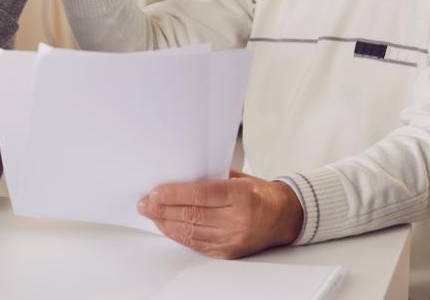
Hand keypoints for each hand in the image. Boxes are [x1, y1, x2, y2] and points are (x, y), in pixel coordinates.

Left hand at [136, 171, 303, 258]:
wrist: (284, 217)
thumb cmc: (259, 193)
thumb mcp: (239, 178)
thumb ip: (210, 178)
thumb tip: (177, 177)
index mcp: (242, 196)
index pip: (200, 194)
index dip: (174, 194)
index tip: (154, 192)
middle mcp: (239, 220)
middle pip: (192, 215)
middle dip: (163, 210)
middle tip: (144, 204)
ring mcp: (233, 239)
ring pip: (191, 232)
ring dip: (166, 223)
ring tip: (151, 214)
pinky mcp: (229, 252)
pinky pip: (197, 244)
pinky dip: (179, 235)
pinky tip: (167, 226)